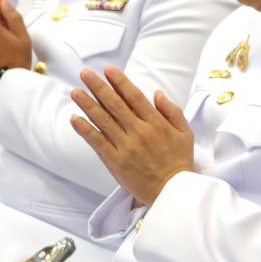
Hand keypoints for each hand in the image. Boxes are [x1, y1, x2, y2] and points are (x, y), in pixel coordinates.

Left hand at [70, 66, 194, 206]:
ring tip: (75, 91)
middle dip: (98, 87)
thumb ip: (172, 111)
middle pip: (114, 105)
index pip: (134, 97)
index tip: (108, 69)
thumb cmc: (179, 162)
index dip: (120, 82)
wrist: (172, 192)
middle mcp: (139, 132)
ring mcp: (126, 147)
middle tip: (85, 73)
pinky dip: (85, 130)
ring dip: (87, 104)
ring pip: (103, 121)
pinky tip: (74, 118)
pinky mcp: (115, 162)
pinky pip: (97, 142)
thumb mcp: (186, 133)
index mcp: (156, 124)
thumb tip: (157, 93)